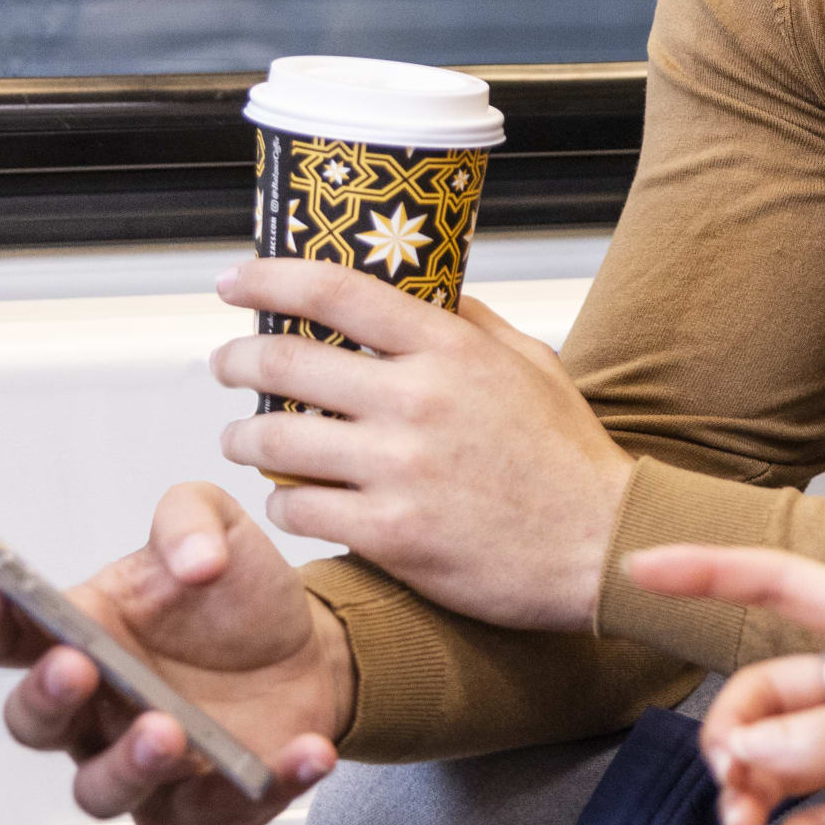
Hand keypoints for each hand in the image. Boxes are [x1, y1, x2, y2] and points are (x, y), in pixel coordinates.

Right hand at [0, 482, 351, 824]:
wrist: (310, 652)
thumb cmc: (239, 600)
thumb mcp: (220, 530)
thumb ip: (191, 521)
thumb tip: (193, 558)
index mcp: (84, 634)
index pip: (9, 634)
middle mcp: (97, 708)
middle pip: (35, 722)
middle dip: (46, 698)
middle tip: (78, 669)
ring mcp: (139, 764)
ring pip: (101, 789)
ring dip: (129, 764)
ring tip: (171, 731)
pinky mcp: (195, 807)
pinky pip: (208, 816)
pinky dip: (257, 790)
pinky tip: (300, 752)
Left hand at [211, 262, 636, 630]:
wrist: (598, 546)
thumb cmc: (568, 458)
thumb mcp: (531, 363)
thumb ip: (472, 323)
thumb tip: (427, 291)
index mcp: (449, 349)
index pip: (336, 291)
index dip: (269, 278)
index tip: (235, 281)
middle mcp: (416, 400)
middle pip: (286, 360)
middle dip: (237, 360)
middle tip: (227, 364)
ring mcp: (399, 469)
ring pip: (276, 439)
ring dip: (243, 436)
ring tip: (241, 438)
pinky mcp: (390, 534)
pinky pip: (299, 508)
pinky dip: (282, 502)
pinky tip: (290, 499)